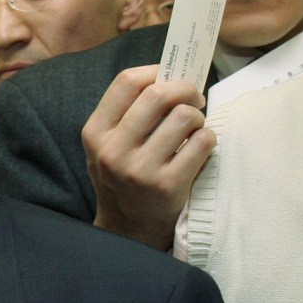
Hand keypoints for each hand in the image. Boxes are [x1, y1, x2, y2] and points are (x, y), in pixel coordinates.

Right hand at [82, 69, 214, 250]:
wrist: (127, 230)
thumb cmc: (122, 177)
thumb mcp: (107, 145)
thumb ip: (127, 113)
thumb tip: (171, 73)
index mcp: (95, 133)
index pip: (127, 82)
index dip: (156, 71)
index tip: (170, 76)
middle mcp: (113, 151)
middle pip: (158, 94)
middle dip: (185, 89)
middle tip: (194, 97)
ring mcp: (141, 170)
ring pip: (185, 116)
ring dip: (198, 117)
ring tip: (194, 128)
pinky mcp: (168, 186)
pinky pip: (203, 142)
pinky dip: (208, 140)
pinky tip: (199, 149)